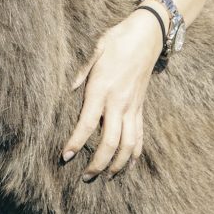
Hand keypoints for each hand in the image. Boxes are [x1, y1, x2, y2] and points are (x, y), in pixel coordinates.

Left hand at [61, 9, 160, 180]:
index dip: (76, 142)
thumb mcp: (95, 49)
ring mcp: (133, 106)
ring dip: (117, 165)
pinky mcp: (141, 107)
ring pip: (129, 145)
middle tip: (85, 177)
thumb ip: (81, 71)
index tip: (66, 157)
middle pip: (110, 142)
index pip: (88, 123)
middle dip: (98, 163)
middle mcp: (119, 102)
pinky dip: (135, 154)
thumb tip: (68, 89)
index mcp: (103, 88)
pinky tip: (127, 165)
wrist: (147, 36)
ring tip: (105, 177)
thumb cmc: (117, 40)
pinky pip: (140, 136)